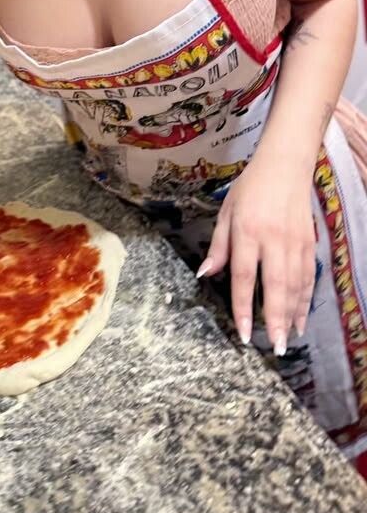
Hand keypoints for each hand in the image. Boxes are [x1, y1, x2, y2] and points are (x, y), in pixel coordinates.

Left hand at [196, 155, 316, 354]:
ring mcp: (294, 242)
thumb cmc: (250, 188)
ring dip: (292, 314)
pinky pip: (308, 276)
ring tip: (287, 339)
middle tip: (274, 347)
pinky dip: (305, 299)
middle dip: (275, 318)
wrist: (284, 166)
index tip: (243, 332)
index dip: (243, 306)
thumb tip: (205, 274)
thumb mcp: (226, 211)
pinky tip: (301, 318)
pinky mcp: (308, 242)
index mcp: (247, 231)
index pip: (244, 275)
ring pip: (295, 284)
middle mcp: (272, 239)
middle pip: (275, 285)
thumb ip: (218, 246)